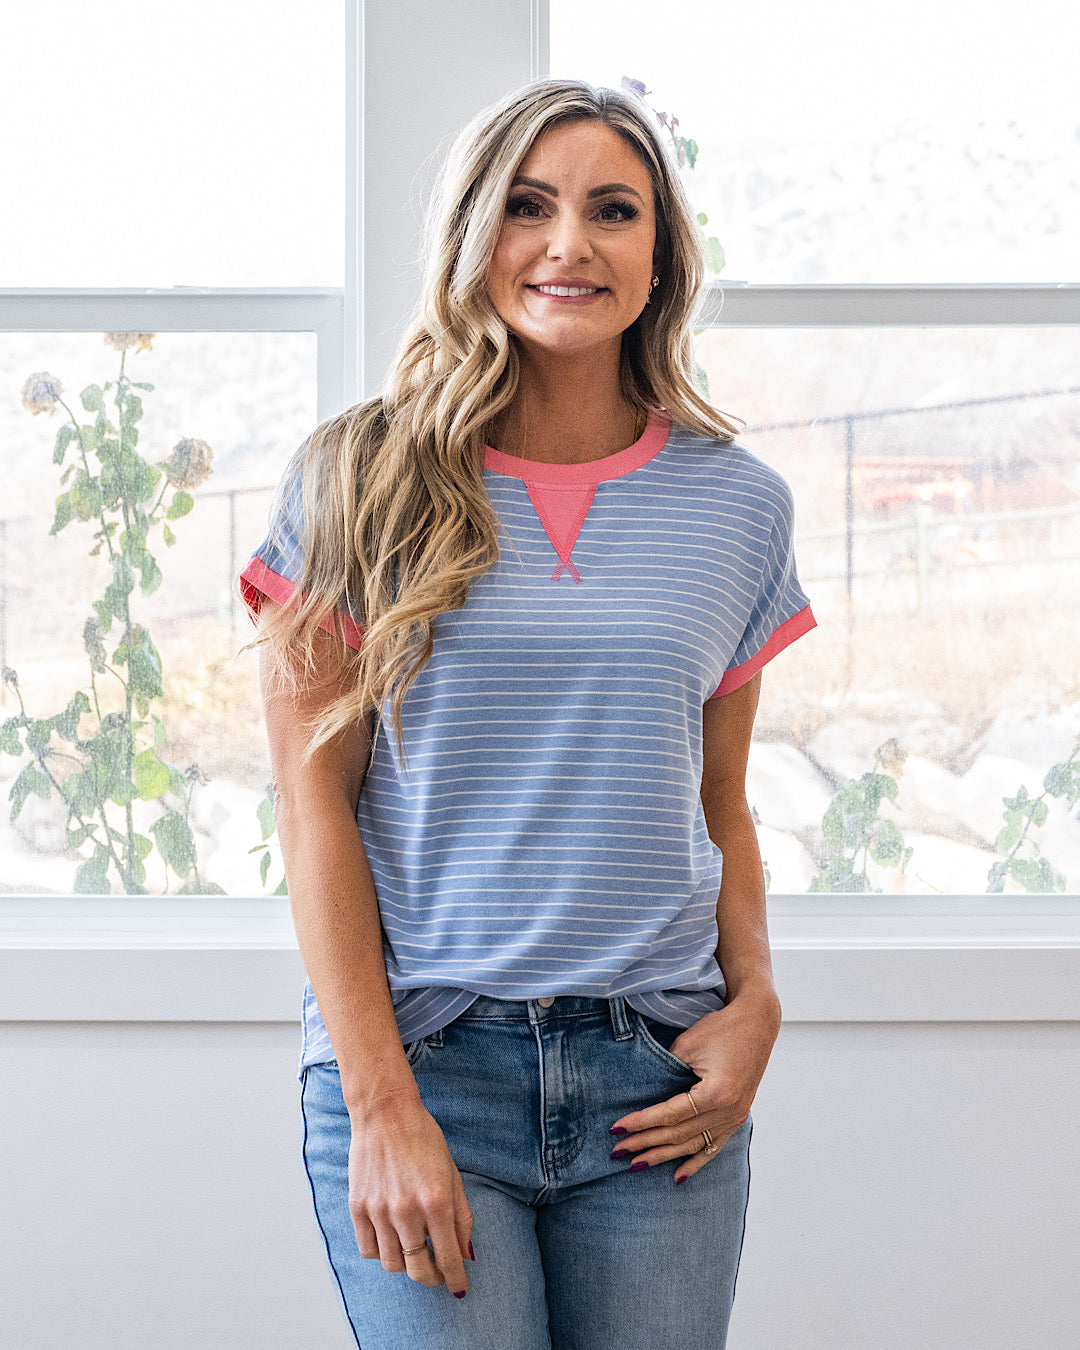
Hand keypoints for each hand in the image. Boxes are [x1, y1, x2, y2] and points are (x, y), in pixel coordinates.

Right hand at [348, 1097, 474, 1296]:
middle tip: (438, 1273)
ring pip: (392, 1265)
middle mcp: (407, 1210)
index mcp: (436, 1200)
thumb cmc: (424, 1139)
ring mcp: (379, 1210)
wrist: (386, 1113)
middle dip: (433, 1278)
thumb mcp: (452, 1174)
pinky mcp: (358, 1207)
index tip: (459, 1288)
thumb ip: (461, 1216)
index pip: (448, 1258)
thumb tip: (465, 1254)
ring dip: (407, 1266)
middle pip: (418, 1270)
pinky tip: (392, 1239)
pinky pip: (369, 1250)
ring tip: (414, 1251)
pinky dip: (382, 1253)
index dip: (456, 1279)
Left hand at [608, 989, 780, 1184]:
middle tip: (617, 1152)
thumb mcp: (688, 1045)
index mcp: (716, 1093)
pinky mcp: (737, 1118)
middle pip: (679, 1134)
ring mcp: (736, 1118)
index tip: (616, 1129)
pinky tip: (677, 1177)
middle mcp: (729, 1111)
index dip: (641, 1123)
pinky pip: (714, 1147)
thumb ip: (667, 1072)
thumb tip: (644, 1096)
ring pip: (693, 1145)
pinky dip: (695, 1163)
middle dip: (645, 1143)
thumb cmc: (721, 1029)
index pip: (669, 1115)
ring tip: (637, 1165)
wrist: (757, 1023)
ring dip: (663, 1156)